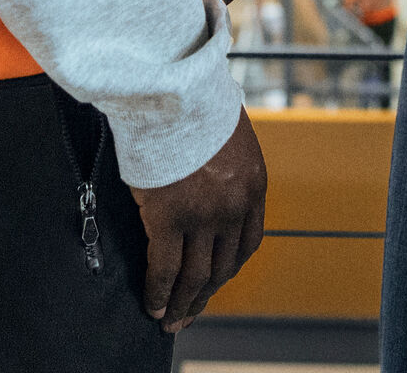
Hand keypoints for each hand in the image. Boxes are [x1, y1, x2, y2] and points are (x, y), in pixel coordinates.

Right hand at [129, 108, 266, 331]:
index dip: (228, 269)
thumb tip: (207, 179)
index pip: (247, 244)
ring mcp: (203, 216)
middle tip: (190, 314)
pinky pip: (165, 268)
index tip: (216, 281)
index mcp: (253, 186)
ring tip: (170, 320)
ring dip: (183, 302)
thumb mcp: (226, 133)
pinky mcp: (169, 218)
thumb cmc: (192, 101)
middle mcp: (234, 207)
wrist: (173, 87)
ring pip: (195, 275)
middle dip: (205, 294)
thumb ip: (223, 164)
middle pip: (222, 266)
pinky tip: (153, 305)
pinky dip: (159, 293)